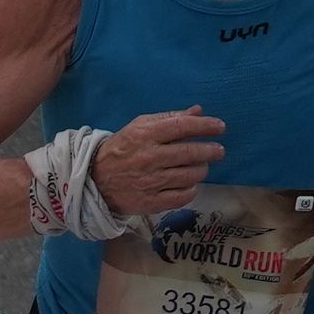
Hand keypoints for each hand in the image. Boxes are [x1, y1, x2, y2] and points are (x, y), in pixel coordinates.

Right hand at [90, 108, 224, 215]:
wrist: (93, 181)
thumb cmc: (121, 150)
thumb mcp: (140, 127)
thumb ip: (169, 118)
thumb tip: (198, 112)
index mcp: (146, 135)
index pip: (183, 126)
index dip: (206, 126)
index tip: (220, 128)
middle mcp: (149, 158)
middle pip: (191, 153)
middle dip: (211, 151)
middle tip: (218, 151)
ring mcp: (150, 182)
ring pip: (190, 175)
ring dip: (201, 170)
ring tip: (200, 168)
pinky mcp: (149, 202)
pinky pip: (182, 196)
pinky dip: (191, 190)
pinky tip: (189, 185)